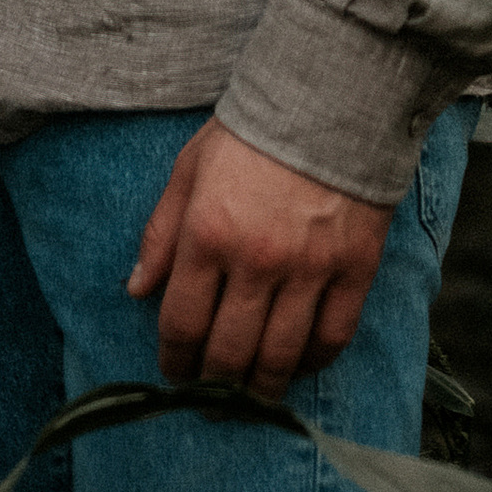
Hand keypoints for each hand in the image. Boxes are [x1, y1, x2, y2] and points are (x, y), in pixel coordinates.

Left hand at [126, 119, 390, 399]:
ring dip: (261, 388)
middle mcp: (256, 259)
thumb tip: (137, 289)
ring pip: (280, 357)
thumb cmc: (252, 132)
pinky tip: (300, 365)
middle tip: (211, 394)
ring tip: (252, 394)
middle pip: (229, 352)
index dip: (174, 360)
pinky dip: (313, 363)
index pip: (181, 322)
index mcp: (208, 232)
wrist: (331, 96)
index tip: (175, 373)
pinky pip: (332, 338)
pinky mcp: (354, 269)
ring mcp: (309, 268)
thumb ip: (161, 232)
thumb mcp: (190, 168)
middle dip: (213, 384)